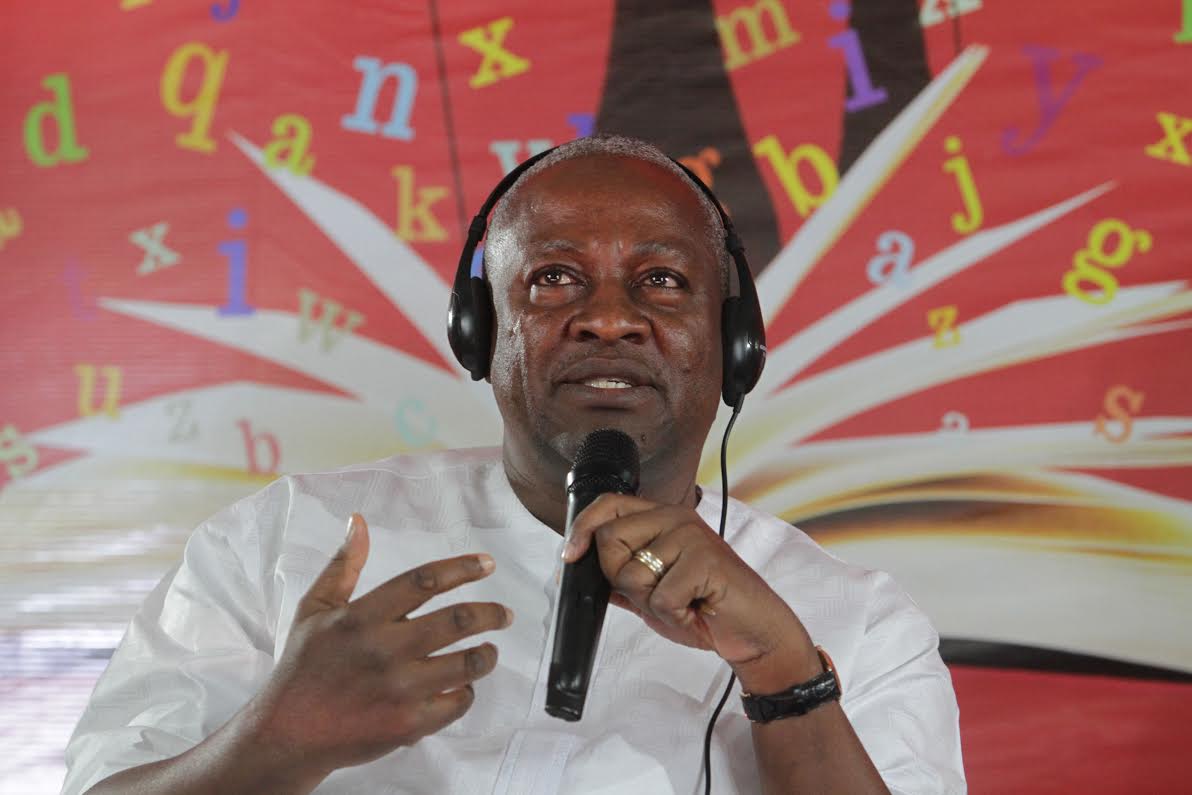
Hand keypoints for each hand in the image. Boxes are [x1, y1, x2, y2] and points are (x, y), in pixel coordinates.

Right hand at [248, 513, 512, 779]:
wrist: (287, 735)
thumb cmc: (302, 668)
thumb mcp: (314, 609)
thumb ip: (342, 565)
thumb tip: (358, 522)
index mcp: (362, 617)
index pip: (424, 581)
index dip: (461, 568)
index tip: (487, 564)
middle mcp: (384, 650)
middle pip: (458, 620)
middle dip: (491, 613)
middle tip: (504, 614)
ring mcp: (399, 690)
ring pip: (467, 663)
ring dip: (486, 654)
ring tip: (488, 649)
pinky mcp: (408, 724)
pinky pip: (457, 702)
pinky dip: (467, 691)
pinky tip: (462, 685)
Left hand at [562, 494, 820, 690]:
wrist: (752, 633)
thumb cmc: (704, 609)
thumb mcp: (651, 593)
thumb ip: (621, 577)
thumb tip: (578, 567)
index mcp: (662, 518)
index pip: (608, 504)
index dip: (582, 528)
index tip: (570, 556)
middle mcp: (676, 518)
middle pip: (610, 540)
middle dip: (622, 580)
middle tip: (656, 594)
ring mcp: (692, 535)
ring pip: (632, 573)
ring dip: (651, 603)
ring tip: (682, 602)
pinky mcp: (706, 559)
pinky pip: (661, 596)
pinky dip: (674, 615)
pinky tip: (695, 609)